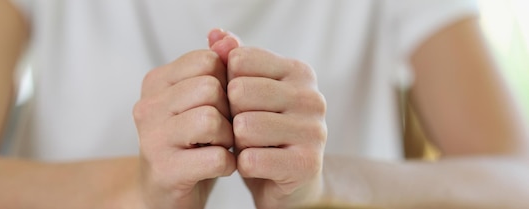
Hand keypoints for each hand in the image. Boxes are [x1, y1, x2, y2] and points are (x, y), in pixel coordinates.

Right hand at [133, 44, 236, 207]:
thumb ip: (216, 66)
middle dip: (229, 111)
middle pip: (211, 88)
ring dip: (228, 138)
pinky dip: (228, 164)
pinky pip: (215, 157)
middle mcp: (147, 106)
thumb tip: (226, 36)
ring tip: (221, 147)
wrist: (165, 193)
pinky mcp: (164, 170)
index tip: (222, 104)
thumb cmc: (191, 143)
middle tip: (223, 130)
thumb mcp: (203, 100)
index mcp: (155, 82)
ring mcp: (151, 139)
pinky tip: (219, 167)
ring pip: (211, 119)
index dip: (227, 82)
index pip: (208, 60)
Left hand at [209, 31, 327, 208]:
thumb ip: (233, 61)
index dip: (226, 85)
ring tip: (248, 147)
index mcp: (298, 72)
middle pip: (240, 92)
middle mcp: (312, 97)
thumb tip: (216, 36)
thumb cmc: (262, 135)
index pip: (240, 60)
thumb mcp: (247, 95)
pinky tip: (254, 167)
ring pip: (244, 126)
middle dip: (230, 115)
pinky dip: (243, 165)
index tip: (236, 103)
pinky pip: (252, 159)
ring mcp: (314, 130)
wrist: (286, 185)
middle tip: (240, 130)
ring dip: (236, 143)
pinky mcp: (307, 164)